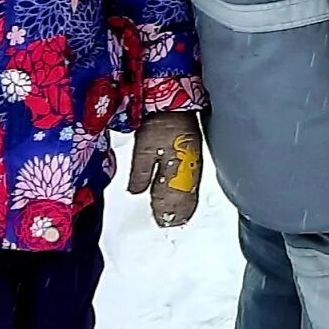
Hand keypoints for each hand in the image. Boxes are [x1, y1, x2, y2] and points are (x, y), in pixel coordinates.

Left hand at [127, 110, 202, 228]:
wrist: (177, 105)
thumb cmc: (162, 124)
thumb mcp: (144, 149)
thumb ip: (141, 172)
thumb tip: (136, 192)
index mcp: (178, 170)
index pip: (176, 199)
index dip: (169, 212)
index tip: (162, 222)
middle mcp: (188, 170)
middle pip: (185, 198)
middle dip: (177, 211)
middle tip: (168, 223)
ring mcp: (192, 164)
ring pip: (190, 191)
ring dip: (184, 205)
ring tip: (176, 217)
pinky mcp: (192, 158)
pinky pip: (192, 182)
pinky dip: (188, 194)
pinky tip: (185, 198)